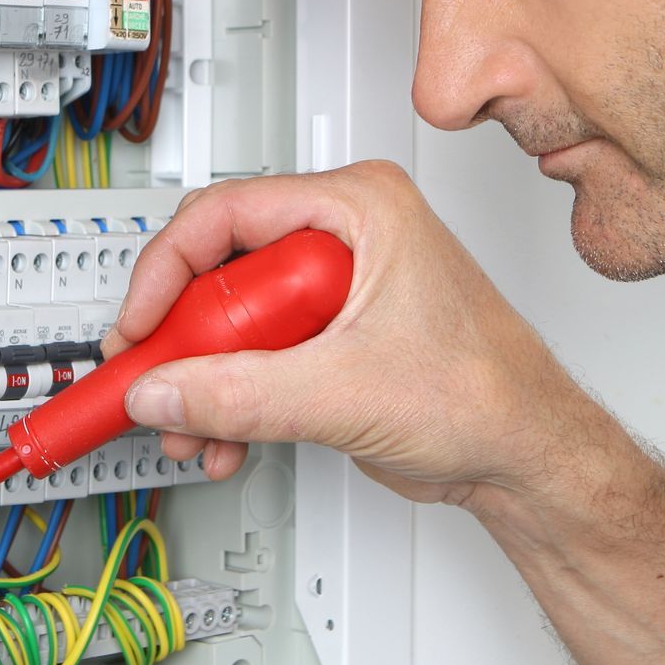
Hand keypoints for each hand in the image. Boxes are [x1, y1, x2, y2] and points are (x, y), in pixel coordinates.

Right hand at [106, 161, 581, 507]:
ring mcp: (336, 289)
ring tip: (193, 429)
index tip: (137, 327)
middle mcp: (344, 236)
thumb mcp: (345, 391)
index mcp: (360, 207)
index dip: (166, 270)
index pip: (227, 213)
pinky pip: (255, 356)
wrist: (527, 457)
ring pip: (232, 321)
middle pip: (221, 271)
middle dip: (183, 343)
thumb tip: (161, 390)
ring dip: (203, 382)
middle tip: (155, 384)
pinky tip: (223, 439)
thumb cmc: (489, 395)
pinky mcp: (330, 338)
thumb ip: (239, 394)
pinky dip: (230, 399)